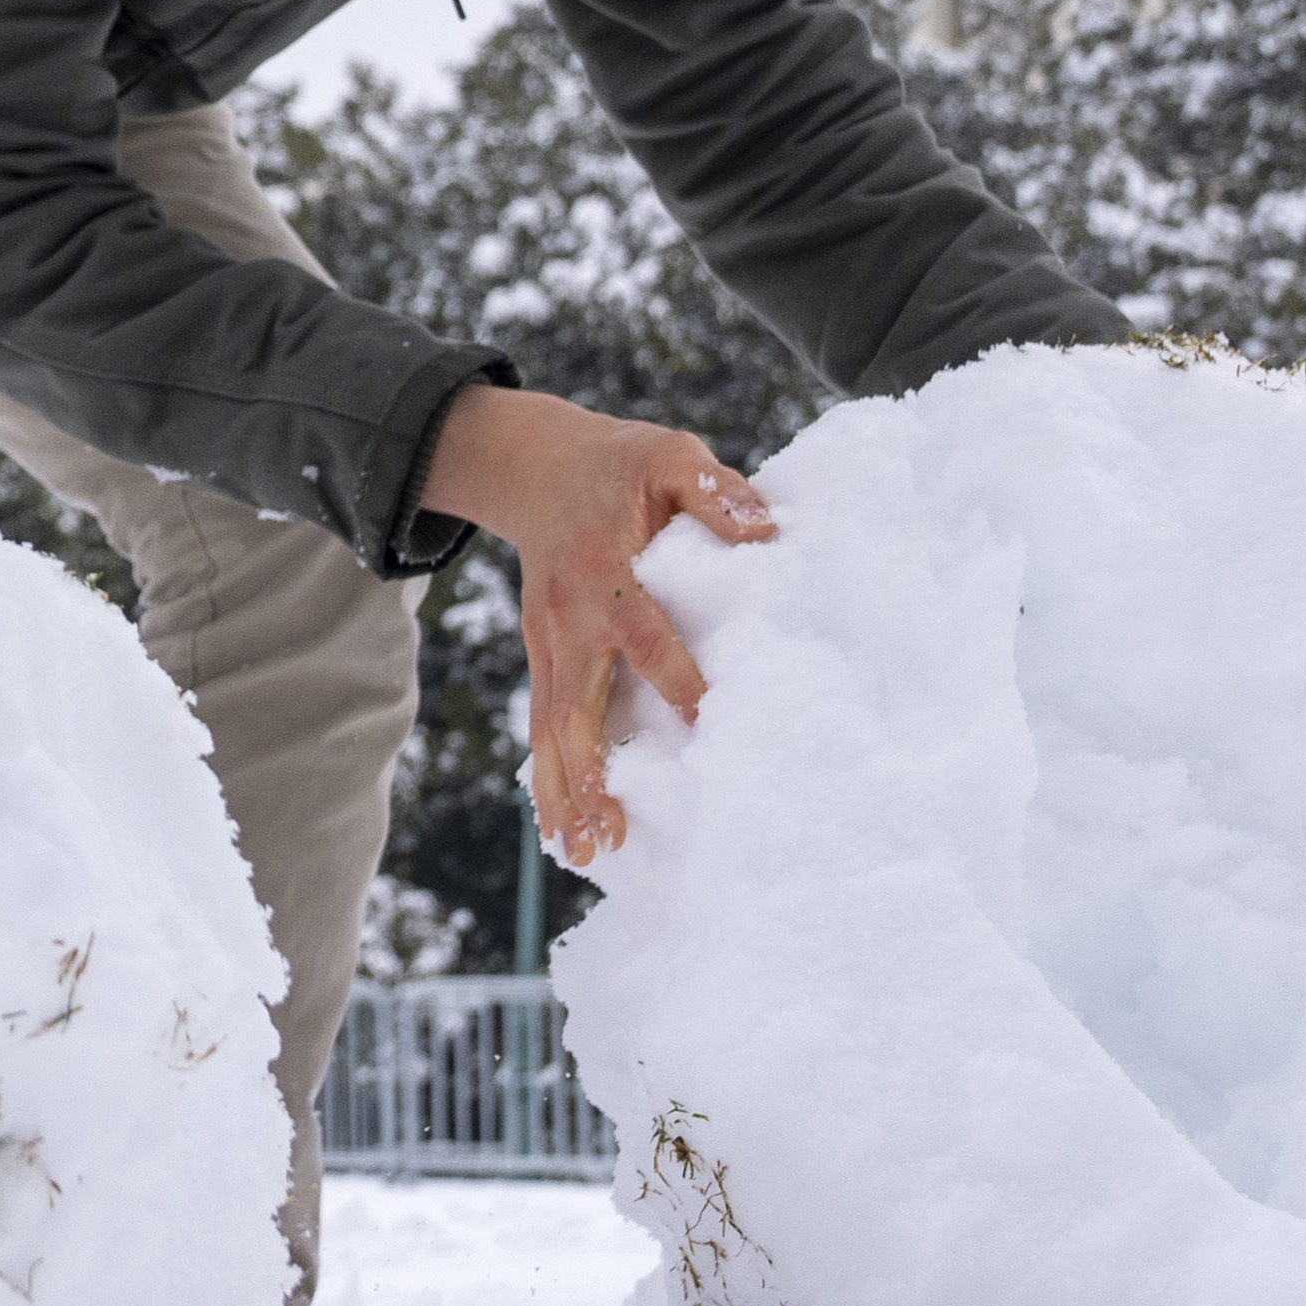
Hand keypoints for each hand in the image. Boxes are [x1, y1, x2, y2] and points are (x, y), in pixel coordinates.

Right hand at [419, 386, 771, 869]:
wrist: (535, 468)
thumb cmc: (618, 465)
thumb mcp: (669, 455)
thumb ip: (714, 492)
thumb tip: (769, 533)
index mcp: (605, 573)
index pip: (644, 636)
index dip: (675, 679)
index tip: (704, 724)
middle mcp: (569, 621)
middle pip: (576, 707)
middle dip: (589, 772)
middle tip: (608, 832)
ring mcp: (548, 645)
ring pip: (551, 729)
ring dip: (563, 792)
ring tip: (580, 851)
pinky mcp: (543, 658)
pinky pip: (543, 724)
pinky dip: (550, 778)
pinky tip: (560, 828)